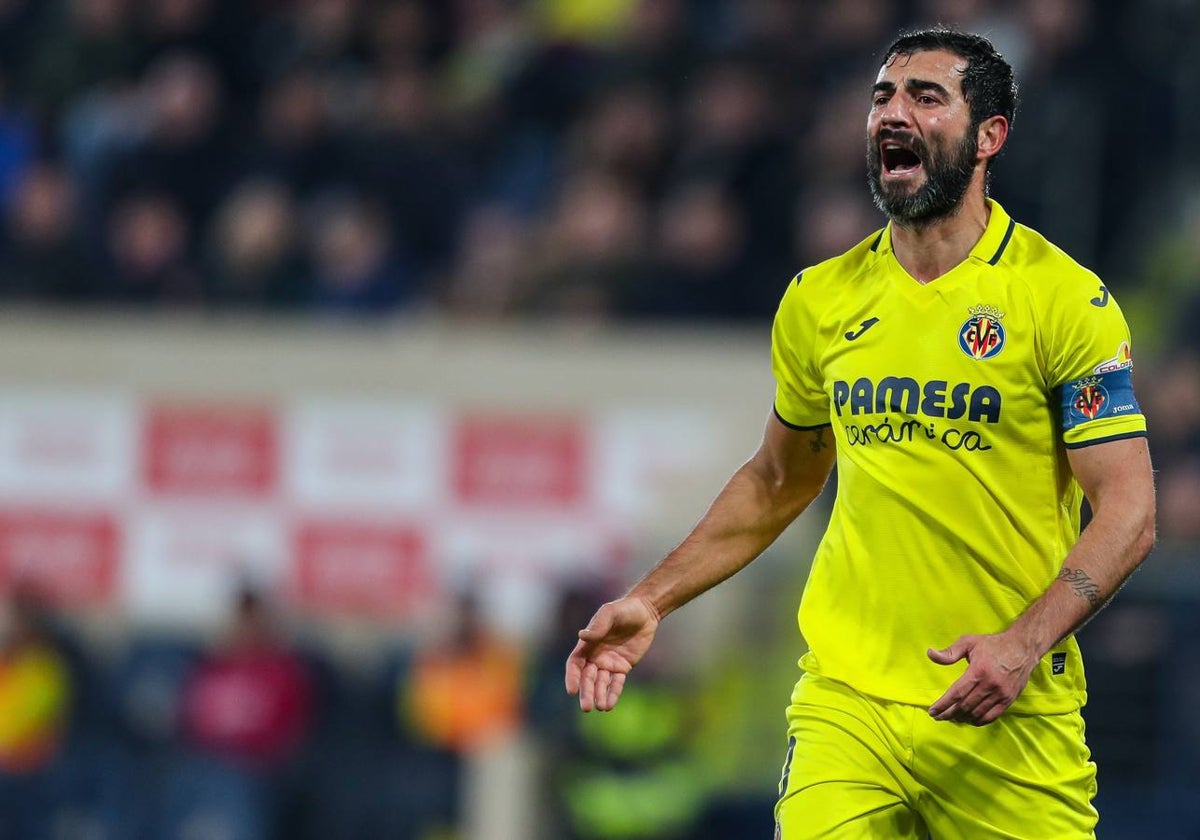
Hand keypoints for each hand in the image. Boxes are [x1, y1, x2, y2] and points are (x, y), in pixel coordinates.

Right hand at [565, 597, 659, 711]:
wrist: (645, 612)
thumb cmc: (624, 609)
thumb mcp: (610, 613)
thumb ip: (598, 625)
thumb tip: (582, 636)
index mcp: (588, 644)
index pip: (575, 664)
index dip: (572, 677)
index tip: (571, 690)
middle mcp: (595, 656)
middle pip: (587, 678)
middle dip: (586, 692)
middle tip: (586, 708)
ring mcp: (609, 663)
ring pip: (601, 684)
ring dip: (599, 696)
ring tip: (601, 707)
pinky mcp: (623, 668)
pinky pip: (616, 683)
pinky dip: (613, 694)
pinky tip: (609, 705)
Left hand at [926, 632, 1038, 725]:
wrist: (1022, 647)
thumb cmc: (993, 644)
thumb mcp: (969, 642)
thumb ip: (950, 652)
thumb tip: (930, 653)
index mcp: (978, 671)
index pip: (956, 694)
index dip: (943, 705)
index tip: (933, 711)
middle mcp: (990, 685)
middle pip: (965, 706)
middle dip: (949, 713)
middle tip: (939, 716)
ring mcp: (1001, 694)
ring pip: (977, 713)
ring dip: (962, 718)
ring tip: (952, 717)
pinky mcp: (1009, 700)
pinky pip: (992, 716)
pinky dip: (979, 720)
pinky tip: (970, 719)